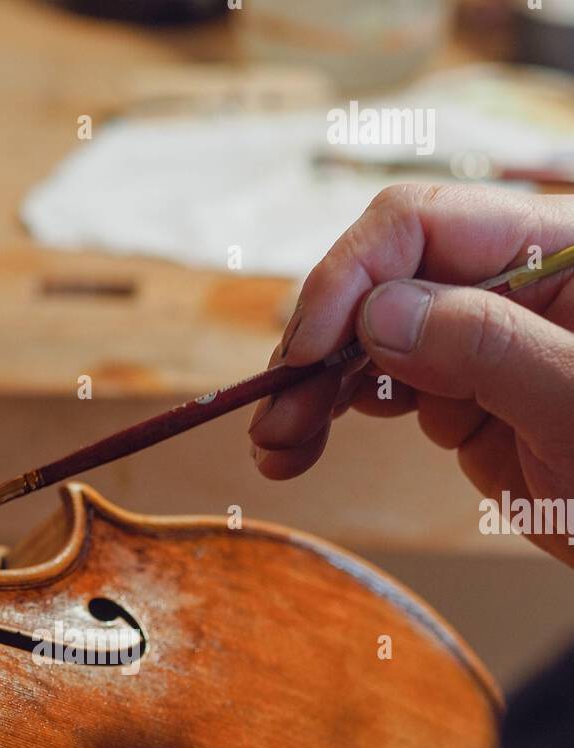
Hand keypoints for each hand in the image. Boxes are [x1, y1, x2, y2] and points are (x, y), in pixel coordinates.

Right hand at [247, 184, 573, 564]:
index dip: (351, 277)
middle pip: (381, 283)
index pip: (422, 224)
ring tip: (277, 448)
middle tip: (276, 419)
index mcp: (555, 251)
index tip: (307, 349)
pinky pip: (384, 393)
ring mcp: (484, 346)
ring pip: (368, 342)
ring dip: (312, 389)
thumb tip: (380, 314)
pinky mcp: (467, 402)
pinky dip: (335, 416)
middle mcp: (508, 287)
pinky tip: (303, 446)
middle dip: (318, 345)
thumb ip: (490, 347)